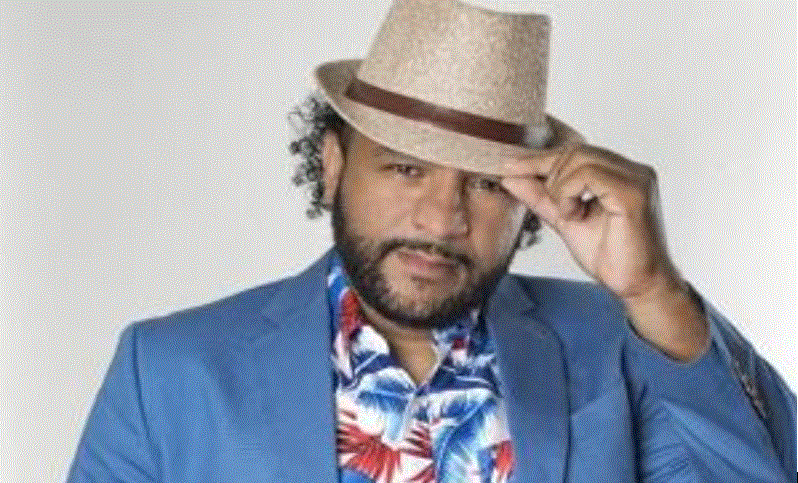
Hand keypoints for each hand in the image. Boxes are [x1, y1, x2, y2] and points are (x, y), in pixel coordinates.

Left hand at [501, 143, 707, 359]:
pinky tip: (574, 214)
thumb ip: (540, 197)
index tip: (508, 167)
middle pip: (574, 150)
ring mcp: (636, 178)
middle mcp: (630, 170)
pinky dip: (570, 193)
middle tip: (545, 201)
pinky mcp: (634, 193)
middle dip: (546, 172)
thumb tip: (510, 176)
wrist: (636, 286)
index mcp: (618, 173)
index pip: (573, 152)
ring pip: (579, 158)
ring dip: (560, 188)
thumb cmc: (611, 256)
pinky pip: (589, 174)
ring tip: (567, 214)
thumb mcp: (564, 220)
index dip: (538, 159)